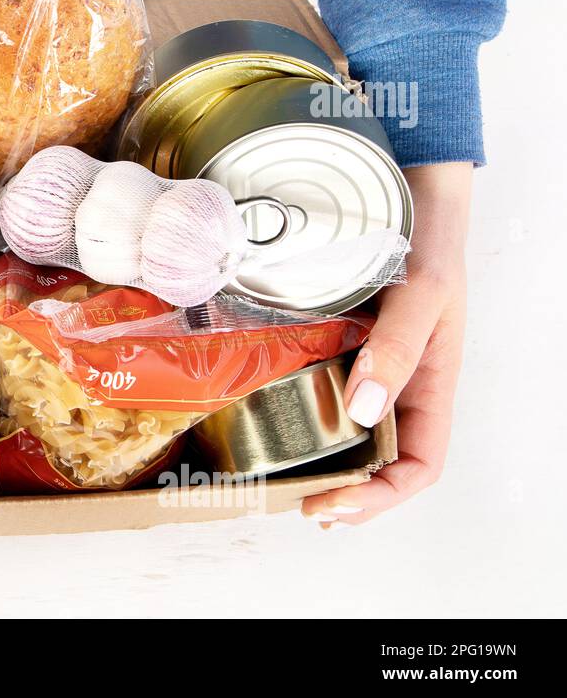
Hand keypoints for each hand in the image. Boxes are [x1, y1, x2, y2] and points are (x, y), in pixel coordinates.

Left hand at [301, 163, 471, 528]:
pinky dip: (300, 414)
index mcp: (429, 385)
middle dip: (347, 493)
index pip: (420, 464)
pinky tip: (268, 419)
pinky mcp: (336, 345)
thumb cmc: (426, 243)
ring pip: (350, 433)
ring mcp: (365, 366)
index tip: (334, 502)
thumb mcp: (422, 295)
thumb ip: (396, 349)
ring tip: (283, 483)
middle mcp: (397, 384)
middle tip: (300, 504)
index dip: (382, 496)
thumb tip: (363, 411)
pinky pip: (321, 390)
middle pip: (382, 462)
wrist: (408, 193)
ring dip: (323, 464)